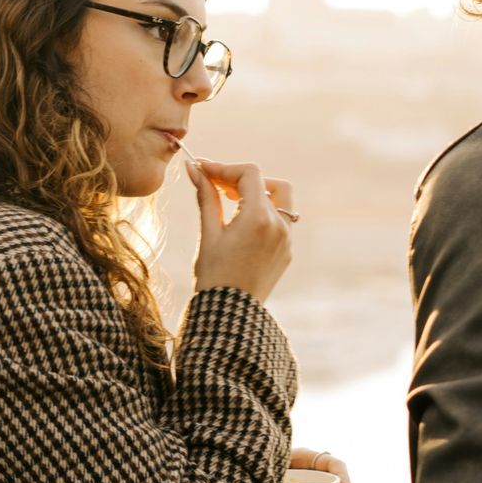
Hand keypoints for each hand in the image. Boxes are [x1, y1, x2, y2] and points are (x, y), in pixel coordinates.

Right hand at [189, 158, 293, 302]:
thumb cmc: (214, 275)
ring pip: (280, 200)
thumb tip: (194, 168)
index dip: (225, 168)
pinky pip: (281, 221)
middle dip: (244, 180)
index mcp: (259, 217)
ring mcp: (287, 239)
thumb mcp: (208, 233)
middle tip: (219, 188)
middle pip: (269, 183)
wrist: (230, 314)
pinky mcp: (286, 252)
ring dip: (258, 195)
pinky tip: (242, 226)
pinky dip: (264, 214)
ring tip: (231, 205)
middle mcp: (280, 225)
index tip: (205, 171)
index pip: (249, 174)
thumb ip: (206, 196)